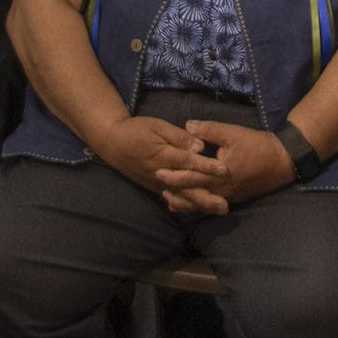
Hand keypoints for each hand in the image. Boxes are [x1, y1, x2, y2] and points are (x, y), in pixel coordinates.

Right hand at [95, 114, 221, 199]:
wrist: (112, 143)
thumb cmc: (136, 130)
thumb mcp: (158, 126)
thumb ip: (179, 137)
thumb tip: (200, 146)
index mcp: (164, 155)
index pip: (189, 162)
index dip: (207, 167)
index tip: (224, 171)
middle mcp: (162, 174)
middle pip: (187, 188)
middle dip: (207, 198)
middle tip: (225, 207)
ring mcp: (157, 183)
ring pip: (181, 197)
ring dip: (199, 205)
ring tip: (217, 211)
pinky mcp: (154, 187)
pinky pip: (172, 198)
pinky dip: (185, 205)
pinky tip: (198, 210)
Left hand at [158, 120, 292, 214]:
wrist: (282, 161)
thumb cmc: (257, 145)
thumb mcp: (232, 133)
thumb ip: (208, 131)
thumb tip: (187, 126)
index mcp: (218, 174)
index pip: (190, 176)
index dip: (173, 175)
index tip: (157, 171)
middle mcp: (221, 190)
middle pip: (193, 193)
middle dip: (175, 191)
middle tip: (157, 186)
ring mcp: (228, 196)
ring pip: (201, 203)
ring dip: (185, 202)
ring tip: (169, 200)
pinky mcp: (234, 198)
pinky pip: (211, 204)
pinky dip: (199, 204)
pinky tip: (191, 203)